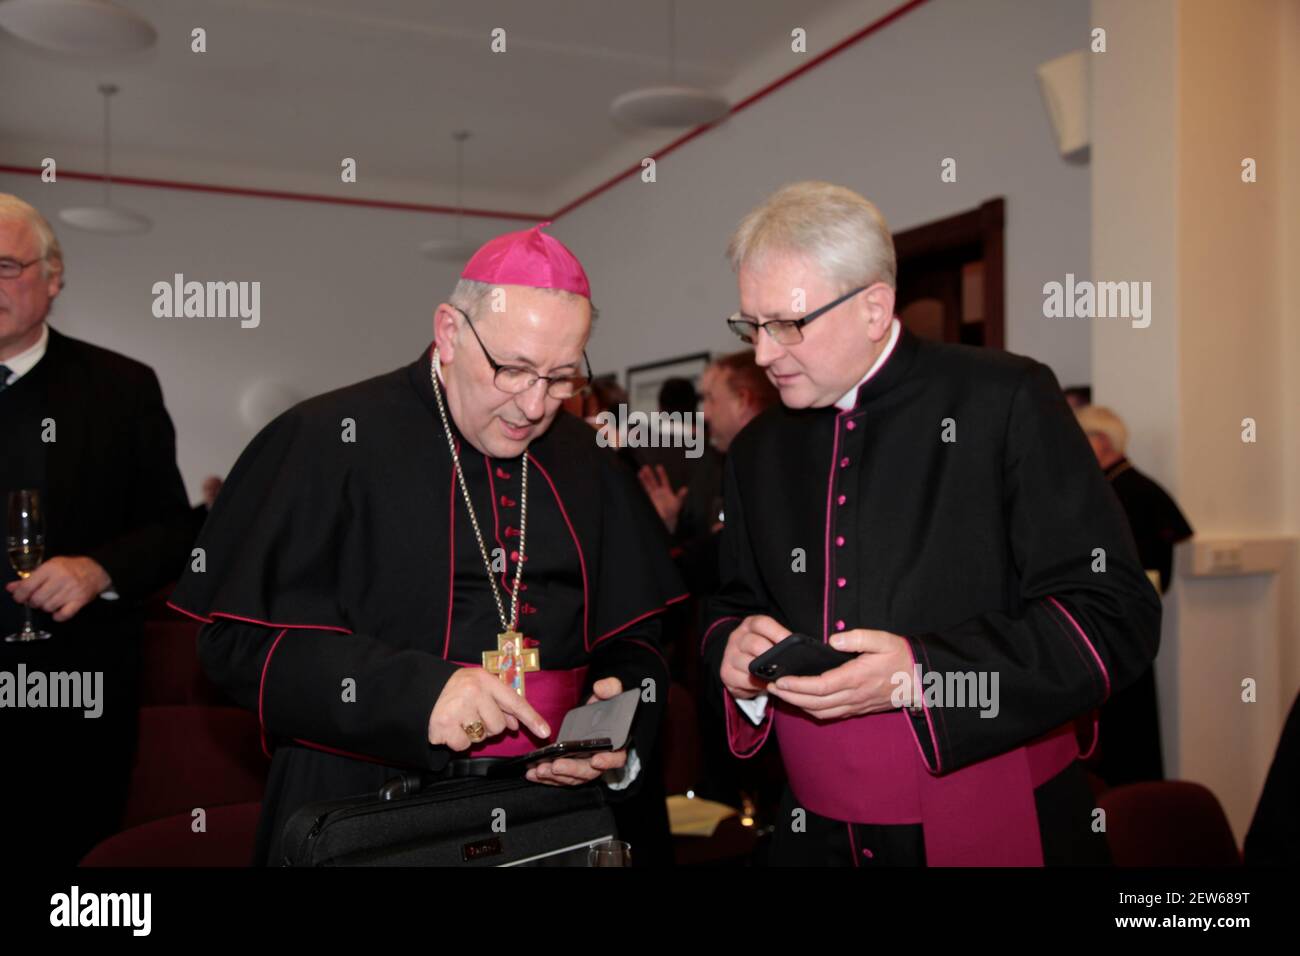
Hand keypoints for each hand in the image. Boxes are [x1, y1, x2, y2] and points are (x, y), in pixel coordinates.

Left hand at [5, 556, 110, 622]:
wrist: (96, 569)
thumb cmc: (69, 568)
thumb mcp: (49, 567)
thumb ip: (29, 578)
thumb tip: (10, 588)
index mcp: (51, 568)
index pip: (27, 586)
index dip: (19, 595)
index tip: (20, 598)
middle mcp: (61, 578)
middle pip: (37, 600)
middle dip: (34, 602)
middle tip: (38, 599)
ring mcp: (72, 590)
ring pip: (48, 608)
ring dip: (46, 608)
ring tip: (50, 602)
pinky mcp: (80, 600)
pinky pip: (63, 615)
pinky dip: (58, 616)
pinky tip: (58, 611)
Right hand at [428, 668, 550, 751]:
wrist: (420, 690)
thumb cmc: (454, 690)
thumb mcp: (478, 687)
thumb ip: (499, 703)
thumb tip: (515, 724)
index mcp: (485, 680)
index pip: (515, 701)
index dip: (531, 718)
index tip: (545, 732)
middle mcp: (473, 692)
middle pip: (499, 726)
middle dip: (488, 726)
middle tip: (472, 715)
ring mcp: (458, 708)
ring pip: (482, 737)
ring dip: (472, 734)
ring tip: (459, 719)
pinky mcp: (444, 725)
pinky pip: (464, 745)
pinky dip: (457, 742)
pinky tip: (449, 728)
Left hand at [526, 677, 627, 786]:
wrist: (594, 712)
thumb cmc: (606, 704)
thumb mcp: (611, 692)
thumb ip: (610, 688)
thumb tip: (600, 688)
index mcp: (615, 743)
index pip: (617, 758)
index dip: (608, 761)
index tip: (596, 760)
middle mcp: (601, 759)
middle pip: (589, 772)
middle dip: (571, 770)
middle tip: (556, 766)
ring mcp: (584, 766)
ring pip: (572, 778)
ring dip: (555, 777)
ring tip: (539, 769)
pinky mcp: (570, 769)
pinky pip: (559, 778)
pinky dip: (545, 778)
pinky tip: (531, 774)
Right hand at [637, 464, 687, 532]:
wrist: (666, 520)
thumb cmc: (672, 512)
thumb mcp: (677, 503)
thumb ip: (681, 496)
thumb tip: (685, 489)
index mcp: (666, 491)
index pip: (663, 480)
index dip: (661, 473)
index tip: (658, 467)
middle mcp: (658, 492)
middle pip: (653, 481)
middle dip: (649, 475)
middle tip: (645, 467)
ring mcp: (652, 496)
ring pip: (647, 486)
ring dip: (643, 480)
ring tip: (640, 472)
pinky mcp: (648, 501)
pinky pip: (643, 493)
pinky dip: (639, 489)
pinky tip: (635, 484)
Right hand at [721, 615, 789, 700]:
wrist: (736, 664)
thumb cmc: (759, 651)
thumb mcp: (768, 639)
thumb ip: (781, 641)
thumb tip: (803, 650)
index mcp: (750, 625)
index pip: (762, 623)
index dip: (778, 633)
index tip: (792, 644)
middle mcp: (737, 637)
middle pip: (754, 644)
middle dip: (772, 655)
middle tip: (786, 664)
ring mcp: (730, 655)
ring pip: (749, 663)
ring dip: (766, 672)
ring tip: (778, 676)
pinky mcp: (726, 672)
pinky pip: (744, 680)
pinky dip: (758, 684)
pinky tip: (766, 684)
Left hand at [766, 629, 914, 720]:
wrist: (921, 681)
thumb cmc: (901, 657)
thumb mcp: (883, 639)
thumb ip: (858, 638)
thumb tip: (833, 640)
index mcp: (857, 678)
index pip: (821, 686)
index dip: (798, 685)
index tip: (780, 680)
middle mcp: (854, 696)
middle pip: (815, 703)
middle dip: (790, 696)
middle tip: (771, 686)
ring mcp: (855, 705)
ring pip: (821, 712)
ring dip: (798, 705)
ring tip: (781, 693)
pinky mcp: (857, 709)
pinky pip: (830, 714)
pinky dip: (812, 710)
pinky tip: (802, 700)